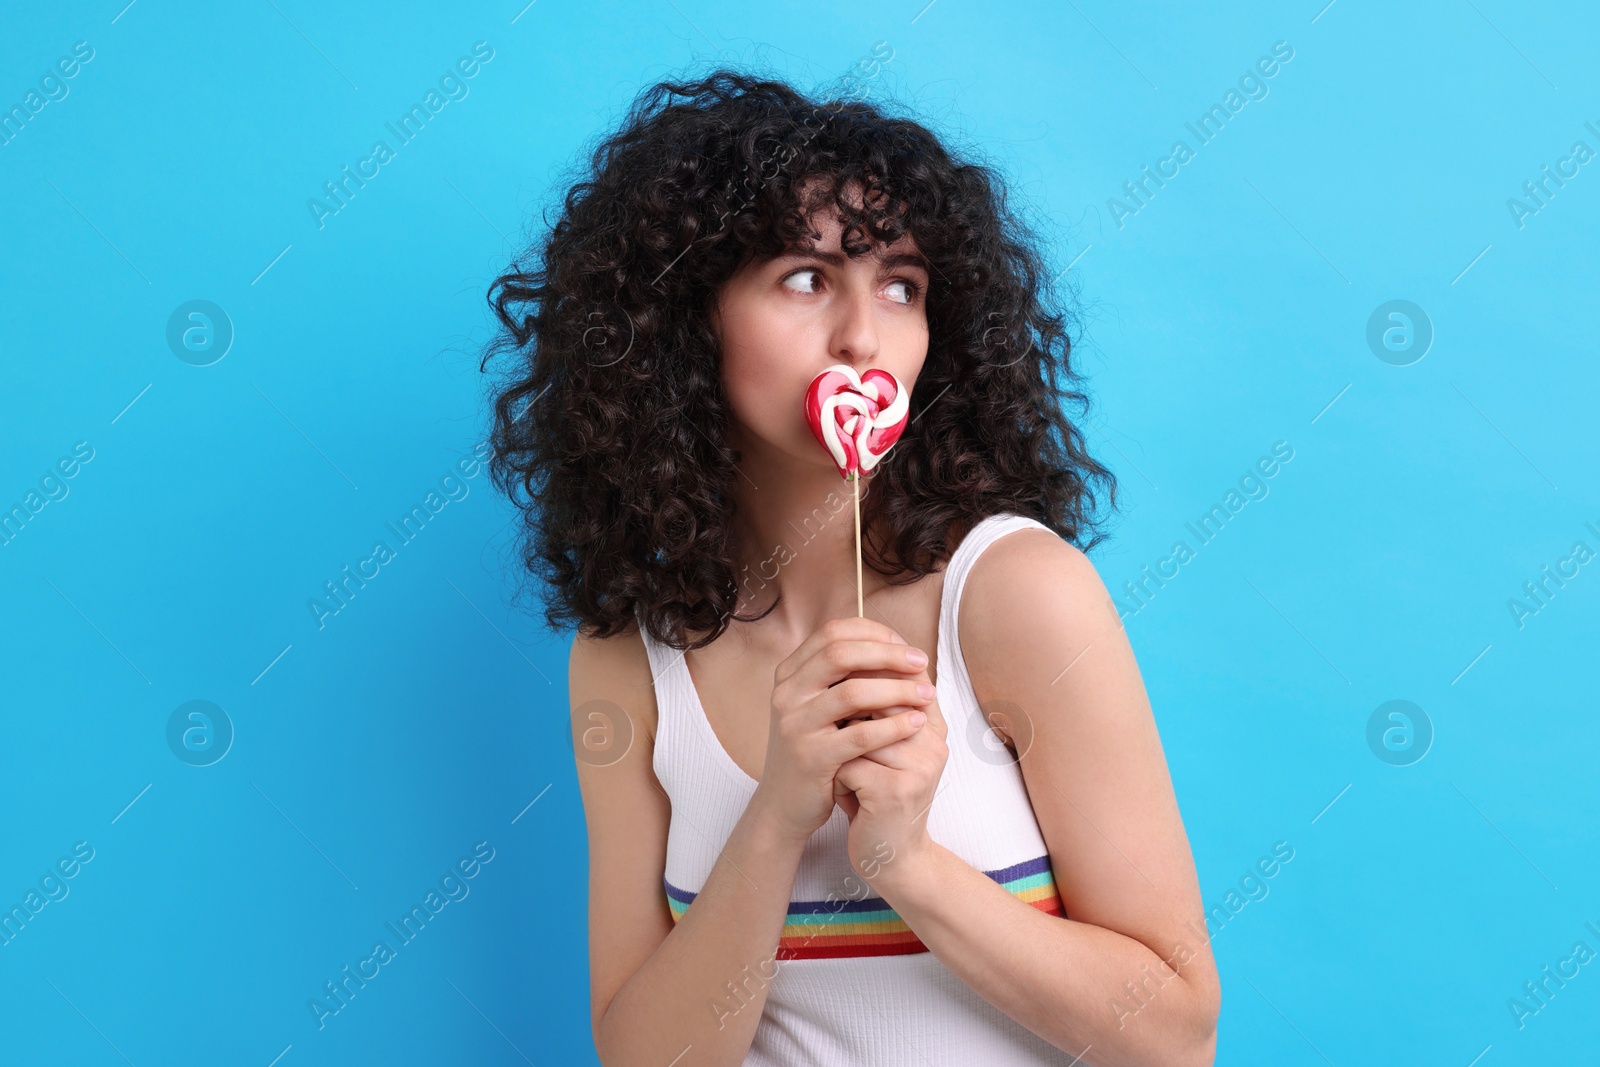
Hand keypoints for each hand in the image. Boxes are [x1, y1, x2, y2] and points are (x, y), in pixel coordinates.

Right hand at [752, 617, 935, 845]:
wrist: (785, 804)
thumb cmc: (813, 749)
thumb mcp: (818, 706)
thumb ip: (843, 677)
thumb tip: (895, 645)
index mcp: (790, 673)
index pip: (832, 633)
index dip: (873, 633)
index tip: (904, 645)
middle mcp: (787, 693)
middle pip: (841, 654)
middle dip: (888, 654)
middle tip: (921, 662)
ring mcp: (795, 725)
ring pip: (852, 692)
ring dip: (897, 690)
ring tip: (927, 696)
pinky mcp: (811, 757)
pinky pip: (860, 735)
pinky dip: (893, 726)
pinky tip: (916, 723)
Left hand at [834, 663, 948, 887]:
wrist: (893, 857)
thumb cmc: (879, 794)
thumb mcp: (885, 748)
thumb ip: (878, 709)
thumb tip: (847, 658)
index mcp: (933, 726)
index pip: (902, 677)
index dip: (865, 677)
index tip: (838, 691)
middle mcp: (933, 742)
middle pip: (877, 699)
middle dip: (847, 716)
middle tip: (835, 737)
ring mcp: (918, 767)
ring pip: (858, 731)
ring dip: (839, 750)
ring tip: (841, 769)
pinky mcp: (895, 791)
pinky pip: (849, 764)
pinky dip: (837, 778)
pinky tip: (843, 794)